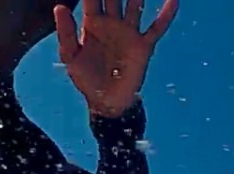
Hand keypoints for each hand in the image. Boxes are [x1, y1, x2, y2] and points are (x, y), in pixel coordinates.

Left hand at [55, 0, 178, 118]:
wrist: (106, 103)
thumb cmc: (85, 80)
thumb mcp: (71, 57)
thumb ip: (66, 32)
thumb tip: (59, 7)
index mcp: (92, 25)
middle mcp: (112, 24)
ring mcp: (129, 33)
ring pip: (137, 4)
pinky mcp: (143, 45)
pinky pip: (157, 27)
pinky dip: (166, 14)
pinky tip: (173, 0)